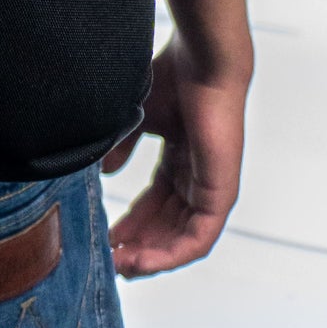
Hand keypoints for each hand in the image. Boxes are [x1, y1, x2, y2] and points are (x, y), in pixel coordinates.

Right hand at [103, 37, 249, 277]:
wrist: (201, 61)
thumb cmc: (173, 78)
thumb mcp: (138, 118)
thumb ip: (123, 146)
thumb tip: (106, 173)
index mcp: (181, 159)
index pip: (156, 204)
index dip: (131, 224)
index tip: (105, 237)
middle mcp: (197, 178)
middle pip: (167, 226)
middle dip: (137, 245)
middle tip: (108, 259)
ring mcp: (211, 188)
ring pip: (182, 240)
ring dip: (151, 257)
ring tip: (121, 266)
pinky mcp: (221, 195)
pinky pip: (198, 240)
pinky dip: (170, 255)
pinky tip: (142, 261)